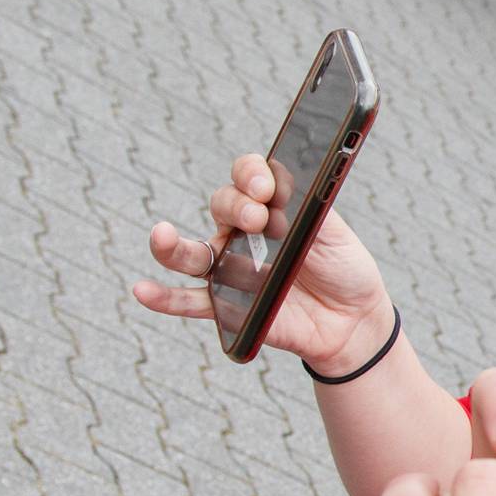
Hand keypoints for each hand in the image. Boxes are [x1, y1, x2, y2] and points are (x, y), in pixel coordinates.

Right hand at [132, 153, 394, 372]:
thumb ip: (311, 208)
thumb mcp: (336, 233)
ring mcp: (233, 268)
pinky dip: (163, 297)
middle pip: (222, 206)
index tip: (265, 188)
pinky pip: (189, 301)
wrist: (352, 320)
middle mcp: (245, 233)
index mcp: (272, 207)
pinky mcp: (228, 305)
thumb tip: (285, 186)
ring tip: (160, 235)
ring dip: (172, 245)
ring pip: (193, 252)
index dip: (250, 175)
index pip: (248, 177)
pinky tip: (143, 291)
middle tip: (258, 219)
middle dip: (234, 206)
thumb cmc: (343, 268)